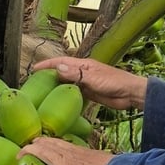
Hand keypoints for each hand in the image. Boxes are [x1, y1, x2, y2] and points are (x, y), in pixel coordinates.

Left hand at [17, 136, 113, 164]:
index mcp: (80, 150)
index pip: (59, 141)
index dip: (48, 141)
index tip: (43, 142)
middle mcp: (69, 154)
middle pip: (46, 143)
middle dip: (33, 145)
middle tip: (25, 149)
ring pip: (39, 154)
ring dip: (26, 156)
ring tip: (18, 161)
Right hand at [30, 56, 146, 110]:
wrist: (130, 94)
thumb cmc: (114, 82)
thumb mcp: (93, 78)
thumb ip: (76, 74)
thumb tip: (57, 68)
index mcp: (83, 65)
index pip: (61, 62)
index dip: (48, 64)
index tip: (35, 69)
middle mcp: (83, 72)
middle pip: (63, 72)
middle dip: (50, 75)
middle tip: (35, 83)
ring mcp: (86, 83)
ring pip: (68, 83)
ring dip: (57, 86)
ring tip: (44, 93)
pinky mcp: (90, 94)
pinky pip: (75, 94)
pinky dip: (67, 96)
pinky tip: (60, 102)